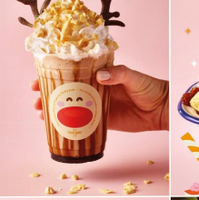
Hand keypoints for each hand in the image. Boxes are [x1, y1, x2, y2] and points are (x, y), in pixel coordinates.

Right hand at [24, 63, 163, 125]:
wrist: (162, 109)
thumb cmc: (149, 88)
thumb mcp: (133, 76)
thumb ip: (118, 74)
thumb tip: (100, 76)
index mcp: (99, 74)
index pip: (72, 72)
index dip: (55, 74)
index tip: (40, 78)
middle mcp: (95, 89)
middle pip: (66, 90)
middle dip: (49, 94)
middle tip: (36, 98)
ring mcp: (97, 106)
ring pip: (70, 108)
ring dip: (54, 110)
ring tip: (41, 113)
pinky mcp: (103, 122)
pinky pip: (82, 124)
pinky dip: (69, 125)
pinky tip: (56, 127)